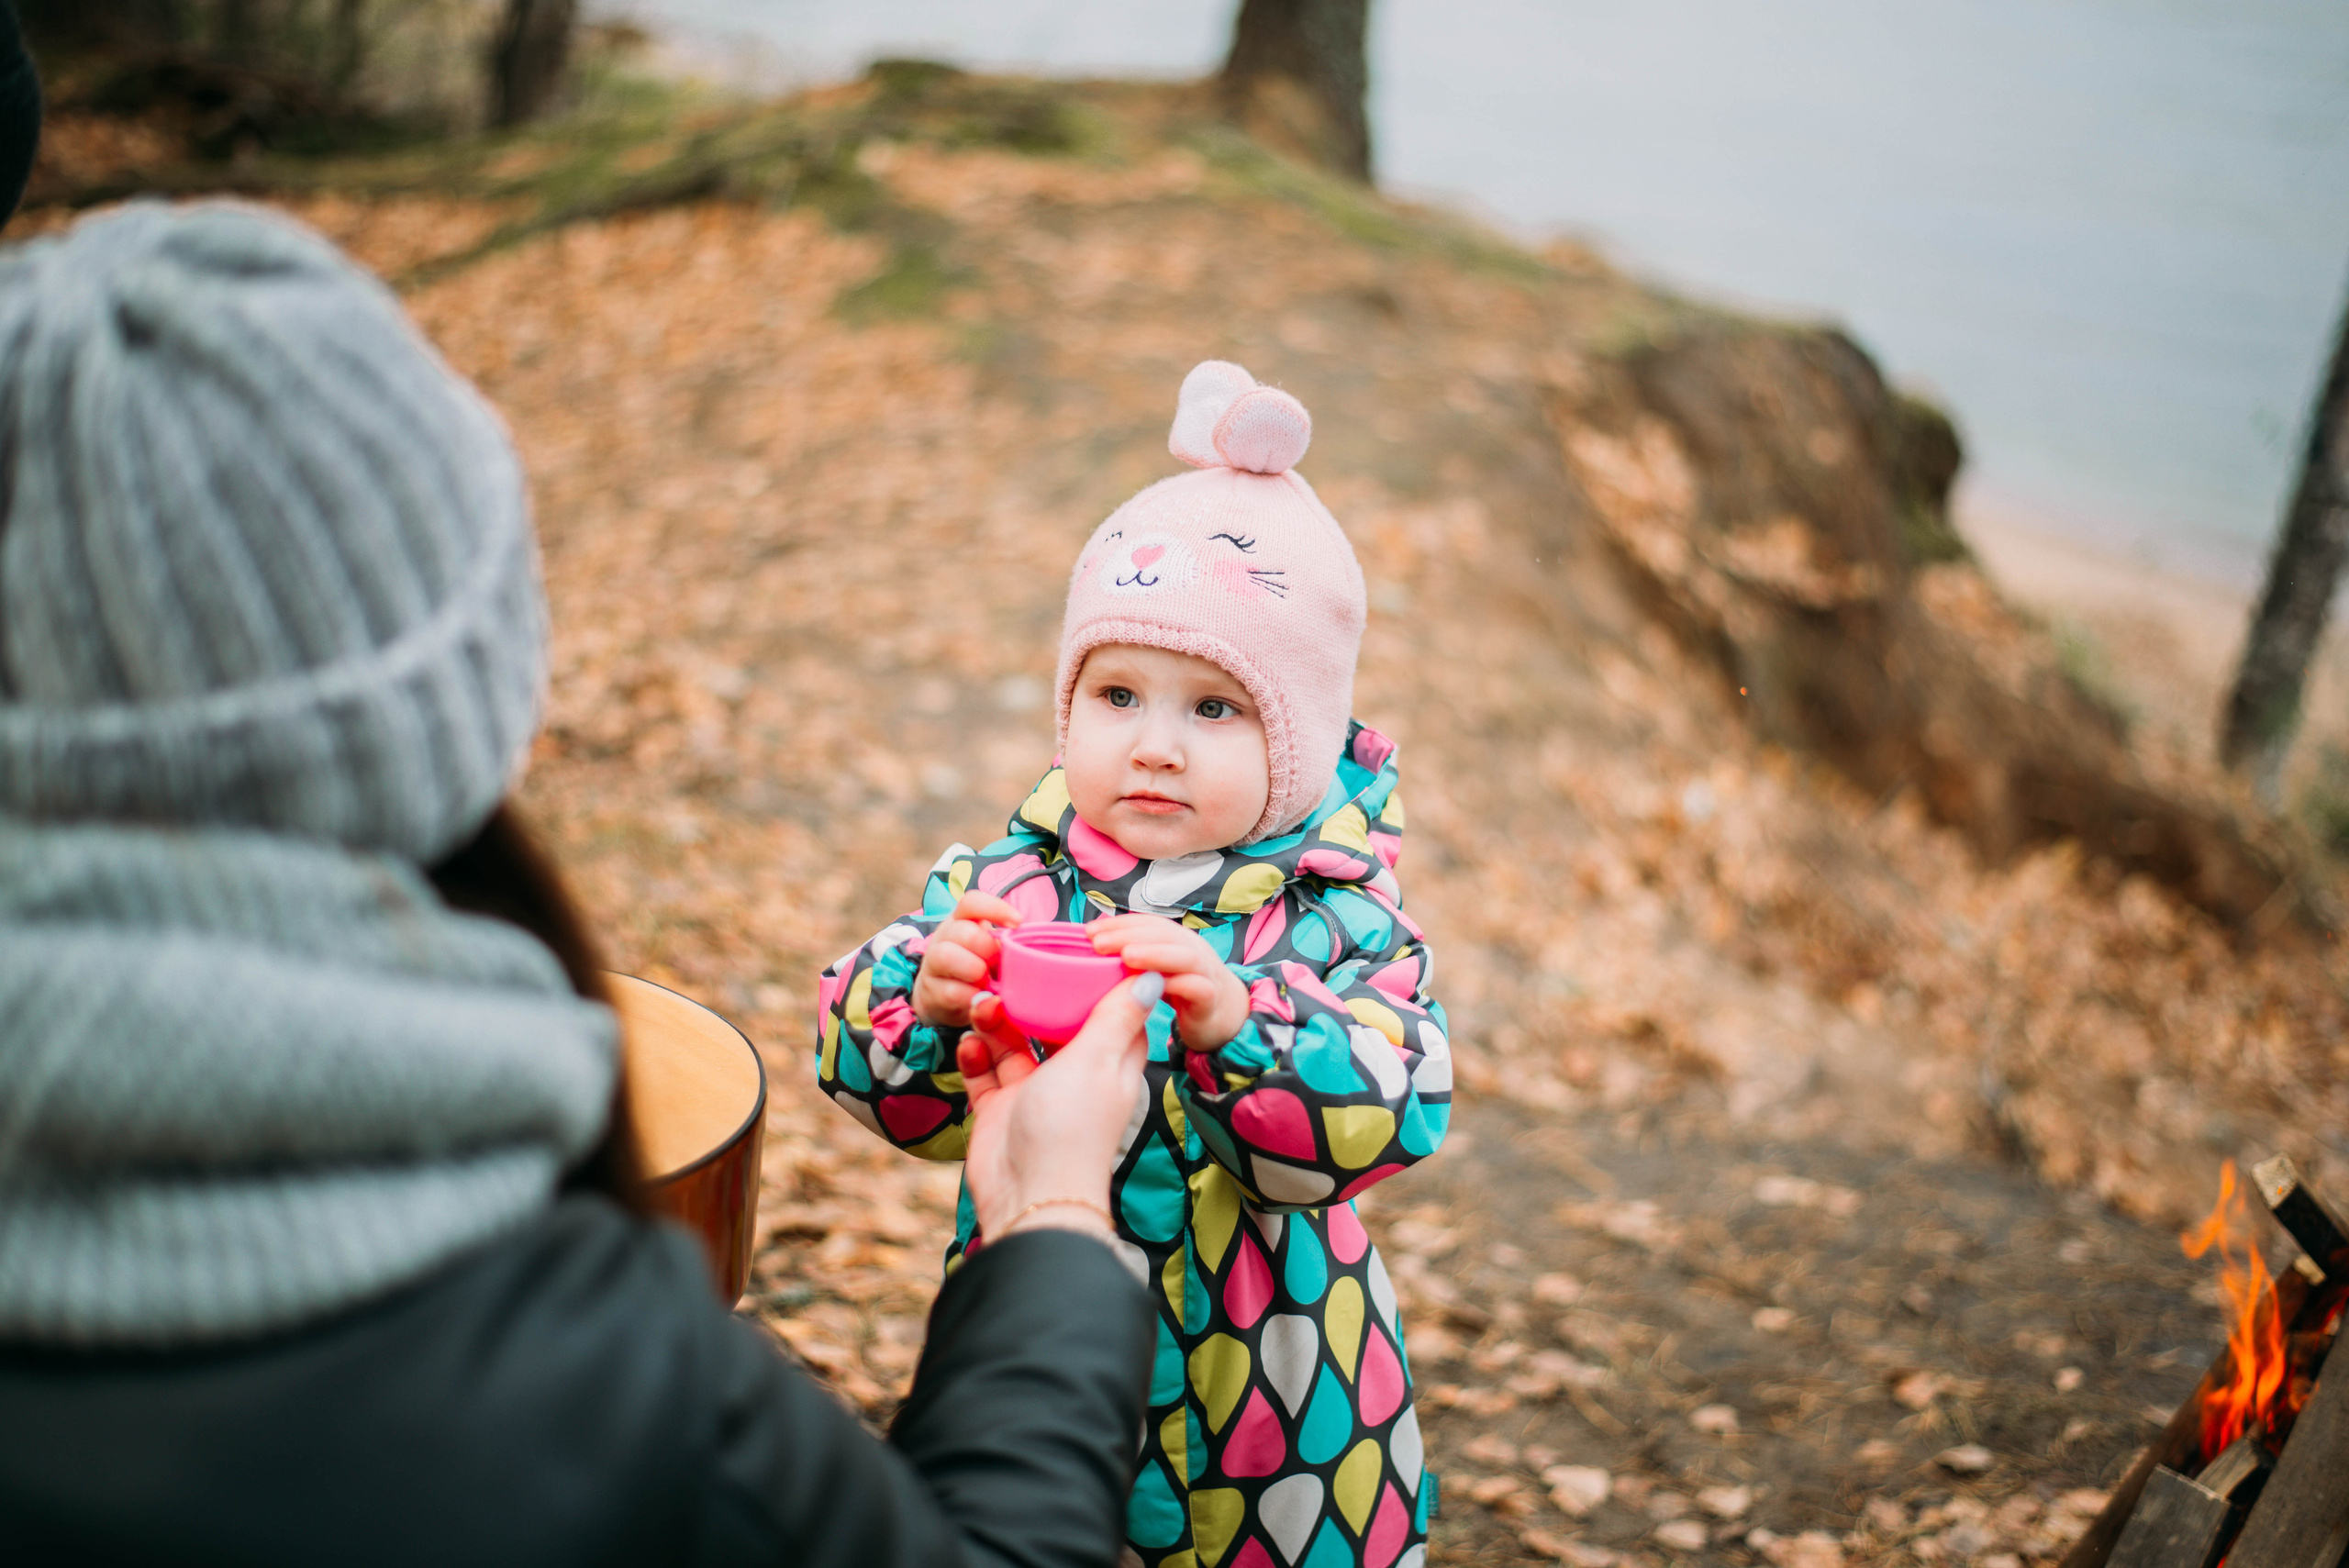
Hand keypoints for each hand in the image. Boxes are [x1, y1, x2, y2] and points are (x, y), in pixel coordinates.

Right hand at [912, 891, 1021, 1027]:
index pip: (971, 902)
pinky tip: (980, 999)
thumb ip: (1006, 957)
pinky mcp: (929, 991)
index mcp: (963, 921)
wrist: (948, 1000)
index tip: (1018, 923)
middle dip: (987, 949)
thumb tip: (1008, 981)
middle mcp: (944, 937)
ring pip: (946, 956)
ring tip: (986, 983)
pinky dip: (971, 997)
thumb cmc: (980, 970)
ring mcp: (932, 963)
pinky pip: (949, 992)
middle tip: (997, 965)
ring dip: (974, 971)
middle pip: (963, 931)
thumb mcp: (995, 958)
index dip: (994, 908)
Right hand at [958, 973, 1160, 1242]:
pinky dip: (975, 1055)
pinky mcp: (1001, 1109)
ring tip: (981, 1003)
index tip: (1078, 948)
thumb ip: (1116, 1017)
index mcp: (1109, 1063)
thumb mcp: (1097, 1061)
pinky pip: (985, 1071)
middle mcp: (1074, 1076)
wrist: (1027, 1195)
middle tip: (1008, 970)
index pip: (1111, 1012)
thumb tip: (1152, 978)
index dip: (1097, 981)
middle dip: (1031, 996)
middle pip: (1054, 1022)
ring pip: (1013, 1041)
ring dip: (995, 1020)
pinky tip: (968, 1042)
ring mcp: (1035, 1092)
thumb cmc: (1071, 1127)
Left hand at [1085, 913, 1250, 1052]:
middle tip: (1098, 943)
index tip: (1088, 931)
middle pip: (1163, 934)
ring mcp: (1206, 973)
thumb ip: (1135, 961)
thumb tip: (1094, 951)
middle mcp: (1193, 950)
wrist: (1228, 1017)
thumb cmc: (1184, 991)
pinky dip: (1177, 985)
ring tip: (1126, 957)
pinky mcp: (1212, 1000)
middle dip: (1129, 934)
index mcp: (1176, 941)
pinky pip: (1198, 987)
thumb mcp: (1157, 971)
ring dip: (1155, 953)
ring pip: (1184, 956)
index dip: (1120, 923)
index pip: (1148, 923)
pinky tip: (1152, 989)